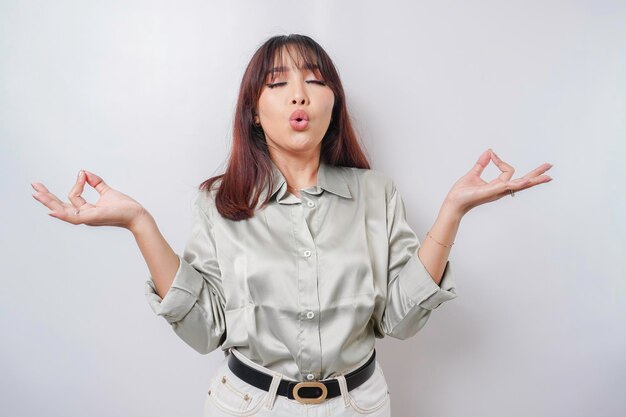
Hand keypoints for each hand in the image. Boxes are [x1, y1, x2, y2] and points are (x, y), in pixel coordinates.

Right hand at [31, 170, 147, 229]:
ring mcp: (87, 218)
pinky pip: (74, 218)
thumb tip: (84, 172)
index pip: (73, 196)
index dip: (77, 183)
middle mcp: (84, 216)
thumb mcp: (107, 191)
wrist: (137, 214)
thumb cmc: (124, 207)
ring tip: (36, 194)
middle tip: (34, 186)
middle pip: (60, 206)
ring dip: (48, 202)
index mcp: (86, 210)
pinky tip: (51, 211)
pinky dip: (62, 215)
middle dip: (46, 196)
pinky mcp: (92, 218)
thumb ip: (96, 182)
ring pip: (63, 211)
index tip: (83, 174)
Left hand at [442, 149, 552, 215]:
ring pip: (520, 184)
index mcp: (497, 185)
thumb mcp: (473, 173)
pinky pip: (508, 187)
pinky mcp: (492, 192)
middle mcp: (500, 189)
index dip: (501, 160)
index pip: (508, 170)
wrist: (453, 202)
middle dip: (536, 174)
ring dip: (534, 179)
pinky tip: (527, 182)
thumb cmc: (462, 192)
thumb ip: (482, 163)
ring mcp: (498, 191)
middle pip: (523, 181)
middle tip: (549, 167)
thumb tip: (489, 152)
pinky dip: (518, 184)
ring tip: (547, 176)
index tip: (492, 154)